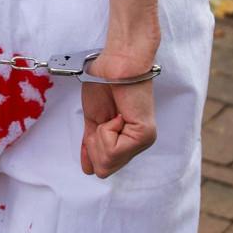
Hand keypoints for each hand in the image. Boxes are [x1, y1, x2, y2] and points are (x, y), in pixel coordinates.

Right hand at [79, 42, 159, 177]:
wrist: (116, 62)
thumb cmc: (103, 82)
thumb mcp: (93, 120)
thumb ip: (91, 144)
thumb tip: (88, 170)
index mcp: (126, 141)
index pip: (104, 168)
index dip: (92, 150)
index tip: (96, 126)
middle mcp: (137, 144)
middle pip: (104, 170)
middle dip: (94, 144)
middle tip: (104, 119)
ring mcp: (143, 141)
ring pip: (107, 162)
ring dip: (101, 136)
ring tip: (111, 115)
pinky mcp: (144, 135)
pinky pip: (113, 150)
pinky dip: (107, 130)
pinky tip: (117, 114)